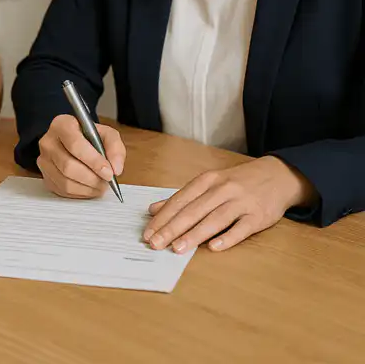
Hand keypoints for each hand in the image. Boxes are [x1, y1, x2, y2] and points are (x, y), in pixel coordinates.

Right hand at [37, 114, 125, 198]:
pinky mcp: (45, 176)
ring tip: (100, 185)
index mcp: (62, 125)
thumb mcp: (106, 133)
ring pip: (65, 181)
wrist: (73, 142)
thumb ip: (115, 147)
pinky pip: (62, 191)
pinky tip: (90, 187)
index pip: (75, 145)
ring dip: (87, 188)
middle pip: (68, 166)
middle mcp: (48, 142)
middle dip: (92, 178)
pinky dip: (80, 193)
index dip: (93, 161)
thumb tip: (116, 169)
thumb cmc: (89, 137)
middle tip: (107, 181)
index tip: (109, 172)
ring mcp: (44, 160)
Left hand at [142, 156, 317, 252]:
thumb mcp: (208, 183)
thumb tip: (154, 210)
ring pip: (214, 219)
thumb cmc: (237, 182)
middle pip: (193, 210)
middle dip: (171, 228)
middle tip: (155, 244)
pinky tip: (213, 248)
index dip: (162, 217)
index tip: (148, 232)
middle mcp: (222, 189)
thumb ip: (182, 198)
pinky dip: (227, 238)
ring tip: (177, 248)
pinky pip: (241, 228)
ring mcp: (241, 202)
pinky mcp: (258, 215)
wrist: (276, 175)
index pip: (180, 200)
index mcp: (207, 180)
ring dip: (194, 234)